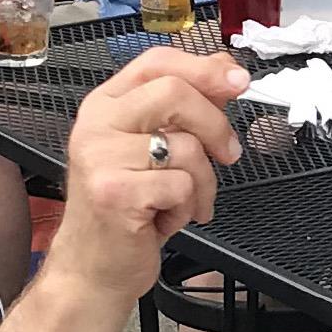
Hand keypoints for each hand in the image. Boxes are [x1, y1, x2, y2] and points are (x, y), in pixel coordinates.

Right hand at [53, 49, 247, 303]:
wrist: (93, 269)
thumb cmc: (127, 210)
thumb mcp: (151, 150)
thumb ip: (182, 110)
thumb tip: (226, 73)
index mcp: (105, 105)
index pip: (156, 62)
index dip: (203, 67)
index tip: (238, 81)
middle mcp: (97, 124)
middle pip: (174, 92)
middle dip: (215, 124)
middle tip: (229, 153)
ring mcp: (101, 157)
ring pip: (186, 146)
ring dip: (204, 182)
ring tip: (187, 202)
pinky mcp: (115, 192)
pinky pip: (182, 185)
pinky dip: (188, 208)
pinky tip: (166, 220)